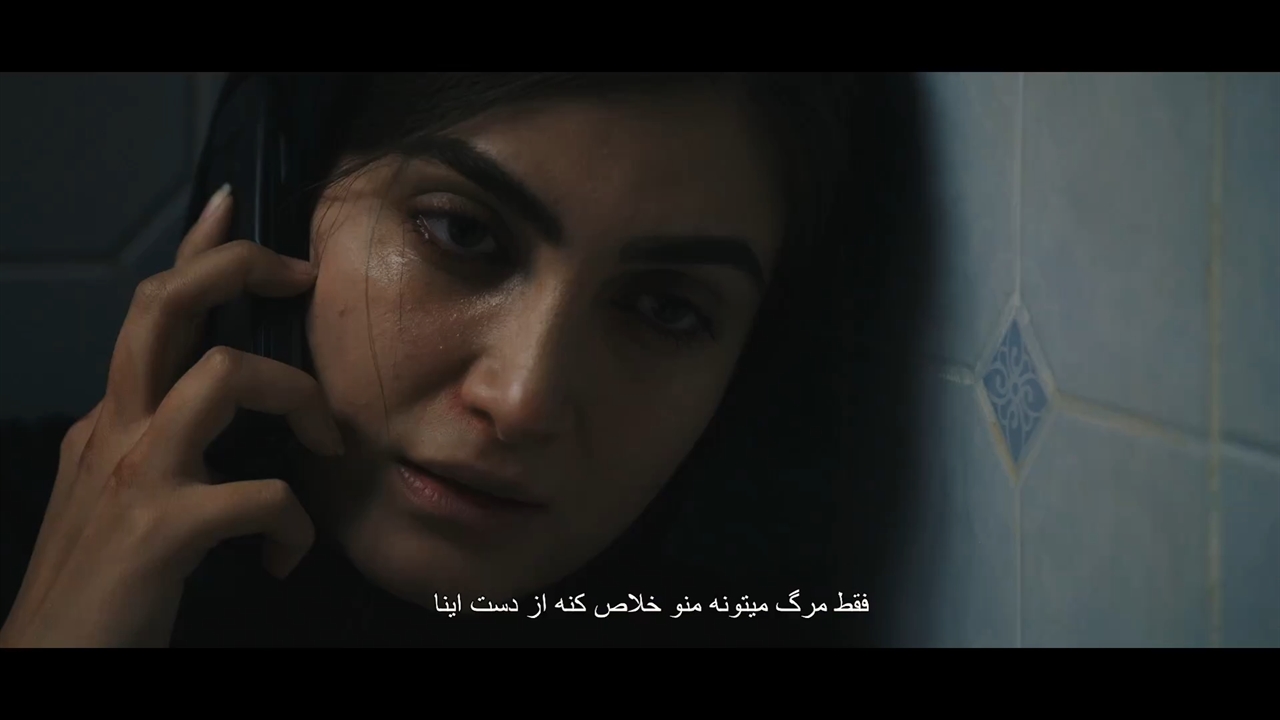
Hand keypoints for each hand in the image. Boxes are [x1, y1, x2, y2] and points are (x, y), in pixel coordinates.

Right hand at [0, 186, 343, 647]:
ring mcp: (136, 474)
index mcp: (114, 419)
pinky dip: (291, 523)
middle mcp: (117, 429)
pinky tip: (283, 556)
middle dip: (236, 268)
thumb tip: (219, 419)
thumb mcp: (120, 494)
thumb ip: (158, 445)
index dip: (193, 250)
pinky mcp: (160, 530)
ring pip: (222, 376)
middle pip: (165, 306)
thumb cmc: (99, 583)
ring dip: (295, 397)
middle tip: (301, 276)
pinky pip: (259, 495)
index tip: (231, 204)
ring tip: (327, 445)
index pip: (151, 309)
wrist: (47, 662)